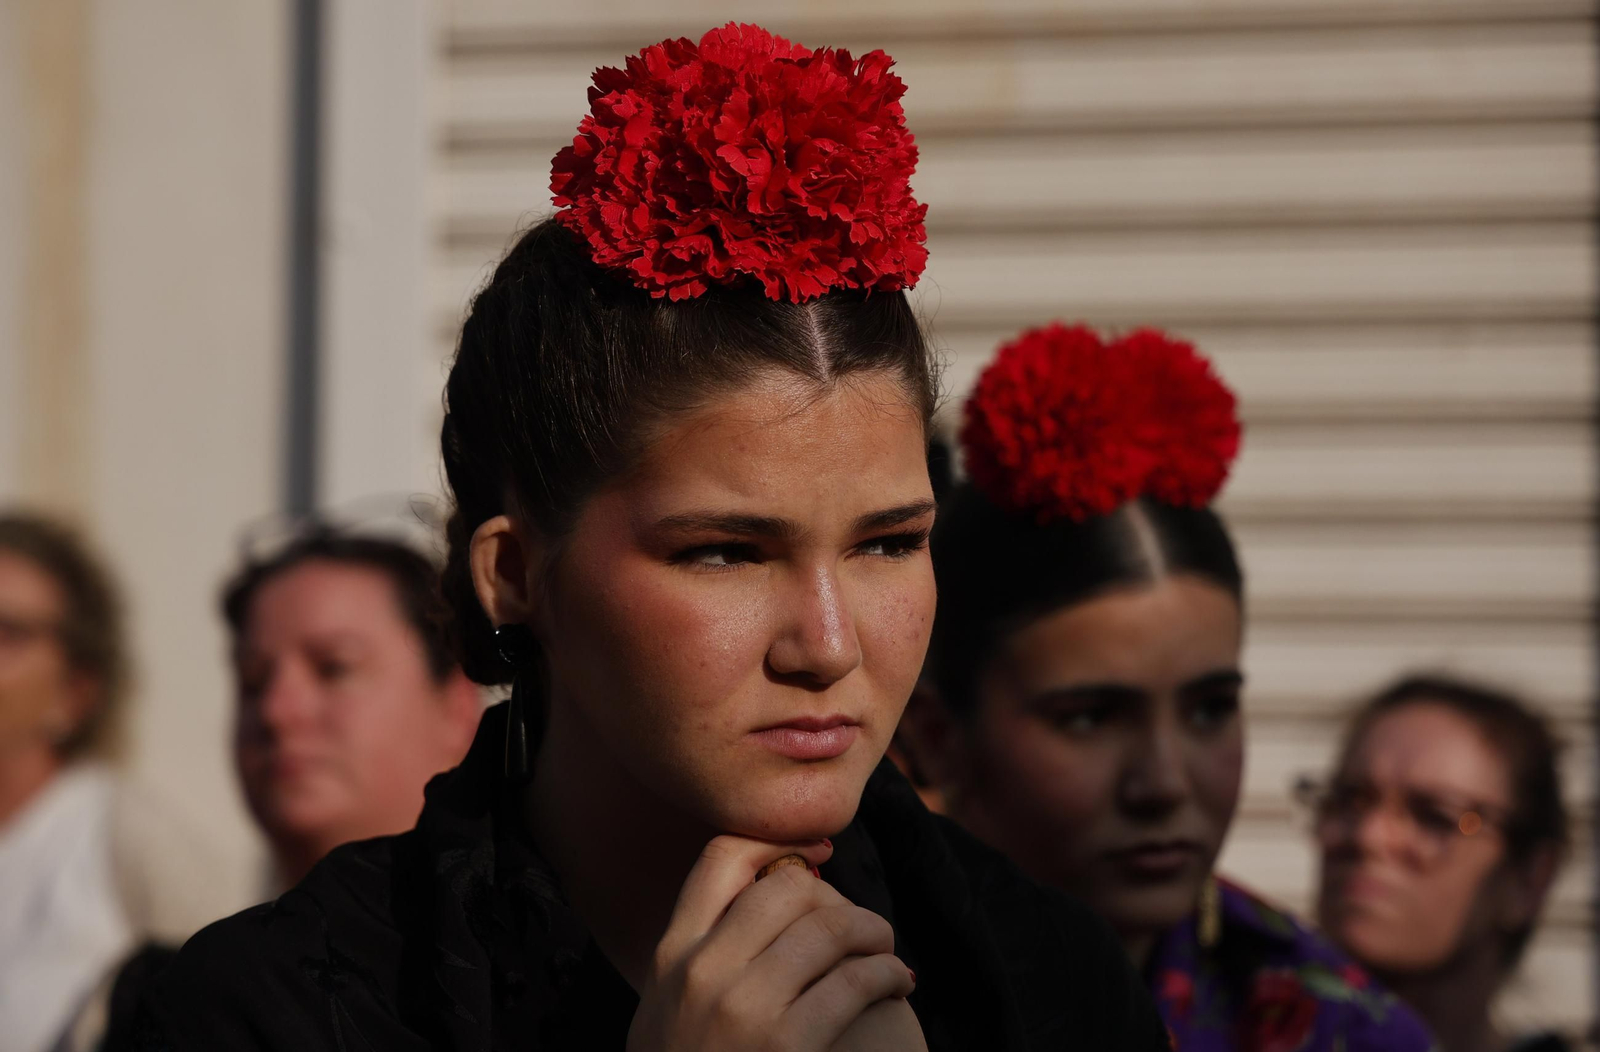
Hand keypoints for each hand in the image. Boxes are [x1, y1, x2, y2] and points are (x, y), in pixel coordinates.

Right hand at [626, 836, 923, 1051]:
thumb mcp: (666, 1010)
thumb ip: (701, 956)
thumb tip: (761, 893)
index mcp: (670, 954)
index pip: (719, 857)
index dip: (777, 840)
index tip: (817, 852)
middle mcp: (702, 971)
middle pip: (787, 887)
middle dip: (838, 895)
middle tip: (862, 923)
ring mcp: (743, 1009)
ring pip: (830, 928)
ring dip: (875, 933)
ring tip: (889, 952)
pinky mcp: (787, 1046)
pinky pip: (855, 982)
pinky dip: (889, 973)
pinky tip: (899, 983)